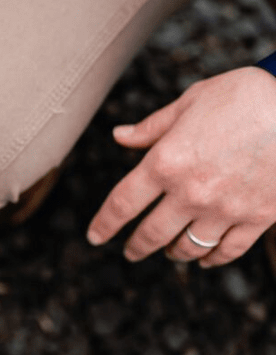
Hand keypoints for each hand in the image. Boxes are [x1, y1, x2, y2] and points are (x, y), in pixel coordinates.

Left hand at [86, 66, 275, 266]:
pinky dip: (212, 258)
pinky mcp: (258, 217)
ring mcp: (225, 209)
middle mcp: (191, 192)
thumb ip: (152, 128)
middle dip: (136, 246)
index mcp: (166, 162)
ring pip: (188, 246)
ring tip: (167, 251)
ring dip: (173, 252)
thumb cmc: (242, 96)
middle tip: (129, 252)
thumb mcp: (189, 103)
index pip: (123, 203)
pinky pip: (228, 250)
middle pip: (152, 232)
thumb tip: (119, 137)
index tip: (94, 236)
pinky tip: (204, 258)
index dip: (105, 223)